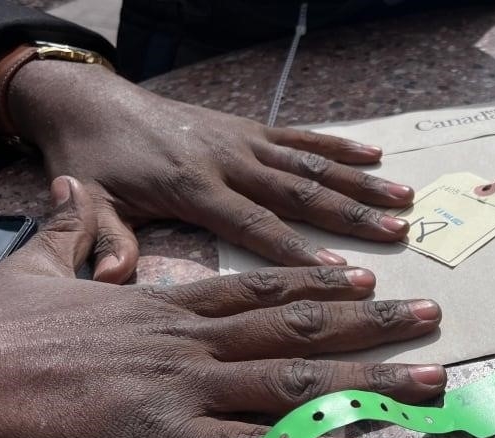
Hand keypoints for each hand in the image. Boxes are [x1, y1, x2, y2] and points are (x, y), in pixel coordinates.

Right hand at [0, 177, 442, 437]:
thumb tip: (74, 200)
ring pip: (295, 384)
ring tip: (427, 384)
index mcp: (163, 306)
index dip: (318, 282)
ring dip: (369, 384)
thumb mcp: (33, 275)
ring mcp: (183, 390)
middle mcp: (189, 342)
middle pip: (299, 328)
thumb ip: (70, 238)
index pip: (259, 288)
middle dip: (371, 324)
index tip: (367, 279)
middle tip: (430, 321)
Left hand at [7, 60, 412, 283]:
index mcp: (194, 188)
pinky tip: (373, 155)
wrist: (91, 100)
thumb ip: (107, 239)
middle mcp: (229, 162)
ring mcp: (243, 141)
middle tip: (396, 233)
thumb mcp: (92, 199)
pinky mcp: (246, 129)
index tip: (343, 273)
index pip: (256, 226)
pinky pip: (300, 138)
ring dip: (359, 183)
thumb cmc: (94, 159)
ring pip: (311, 165)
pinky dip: (338, 147)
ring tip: (403, 198)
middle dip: (351, 216)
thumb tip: (113, 281)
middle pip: (300, 194)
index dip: (299, 252)